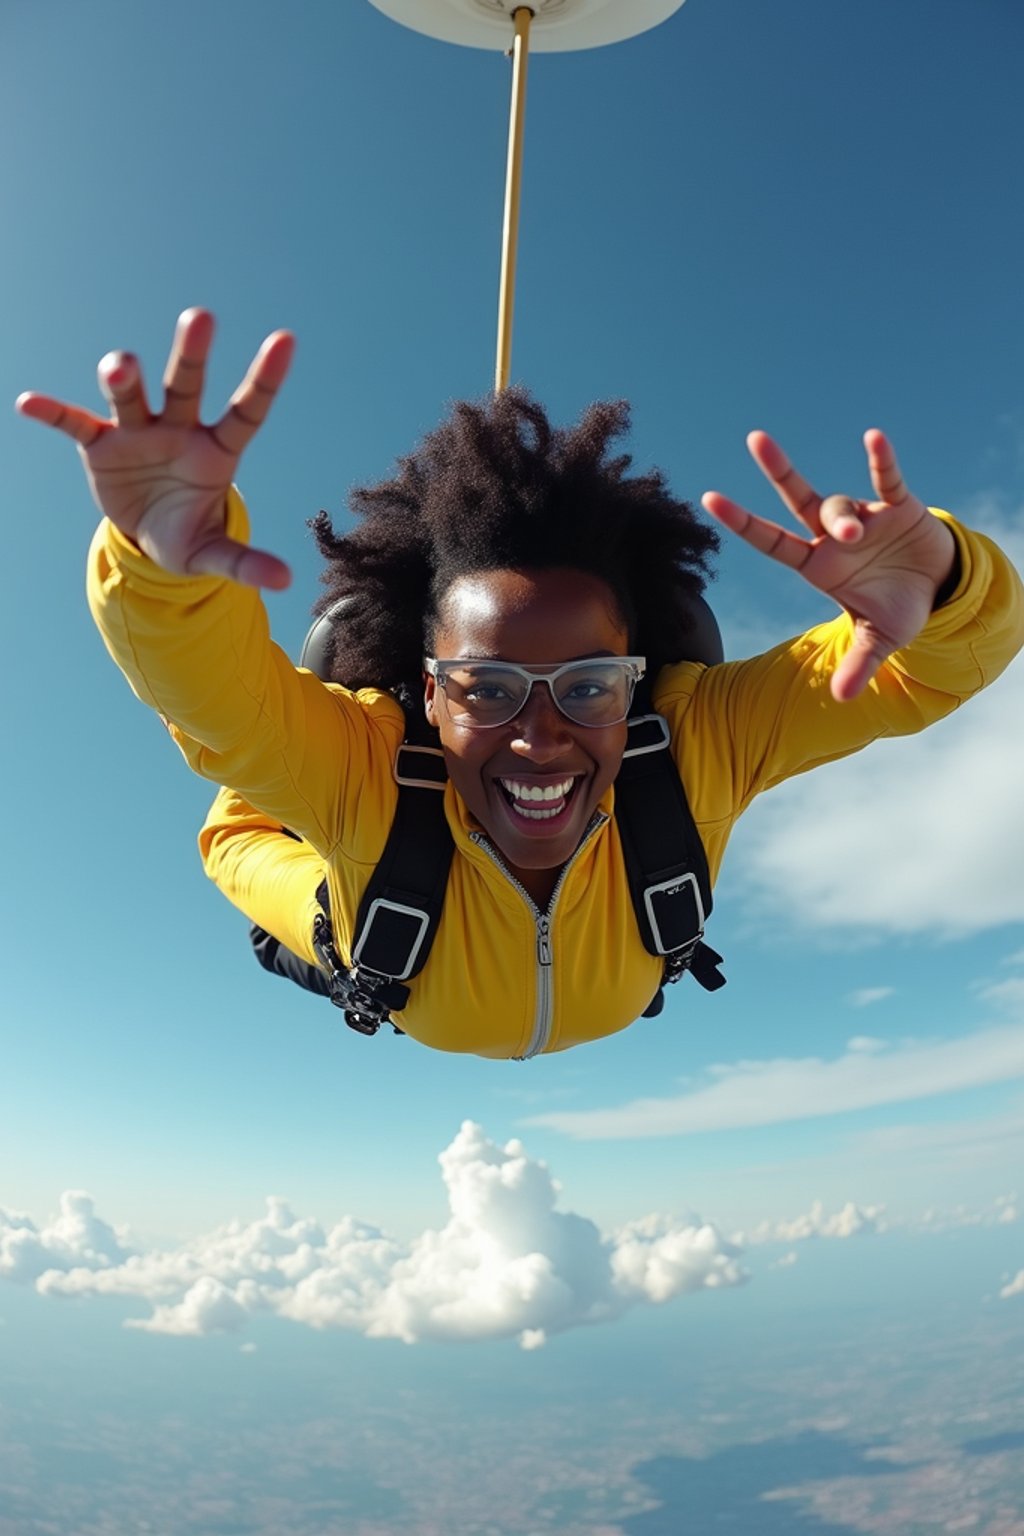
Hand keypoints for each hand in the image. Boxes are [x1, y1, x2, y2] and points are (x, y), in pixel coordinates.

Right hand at [17, 307, 293, 589]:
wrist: (147, 538)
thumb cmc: (189, 533)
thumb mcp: (213, 554)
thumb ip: (244, 562)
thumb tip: (285, 580)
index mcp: (217, 451)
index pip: (246, 412)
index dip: (264, 379)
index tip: (286, 340)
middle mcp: (179, 430)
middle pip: (186, 386)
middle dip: (191, 354)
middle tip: (200, 317)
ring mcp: (139, 433)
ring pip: (132, 396)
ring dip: (124, 379)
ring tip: (119, 368)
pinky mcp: (100, 445)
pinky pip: (75, 423)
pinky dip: (53, 413)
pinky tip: (30, 403)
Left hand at [702, 430, 956, 700]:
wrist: (939, 587)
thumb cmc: (897, 609)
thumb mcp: (879, 641)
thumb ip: (859, 663)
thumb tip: (844, 698)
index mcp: (818, 566)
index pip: (772, 542)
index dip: (742, 524)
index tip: (709, 498)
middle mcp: (833, 537)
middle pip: (798, 499)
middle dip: (778, 470)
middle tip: (757, 441)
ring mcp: (865, 517)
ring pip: (840, 505)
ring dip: (844, 515)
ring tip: (858, 533)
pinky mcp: (899, 506)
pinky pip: (887, 479)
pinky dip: (882, 461)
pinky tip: (874, 438)